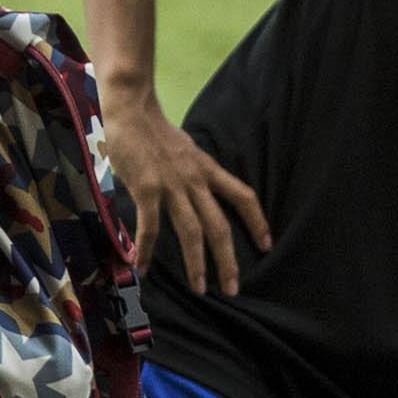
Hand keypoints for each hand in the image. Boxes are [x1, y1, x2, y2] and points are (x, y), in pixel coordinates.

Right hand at [99, 83, 269, 293]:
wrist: (131, 109)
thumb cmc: (153, 130)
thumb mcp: (185, 150)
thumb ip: (192, 171)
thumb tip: (194, 190)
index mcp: (207, 169)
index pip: (243, 196)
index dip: (257, 222)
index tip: (266, 245)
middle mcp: (195, 180)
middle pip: (220, 225)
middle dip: (228, 260)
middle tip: (232, 288)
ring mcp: (171, 186)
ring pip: (192, 232)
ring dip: (197, 264)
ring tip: (200, 288)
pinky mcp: (146, 189)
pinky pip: (150, 227)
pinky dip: (147, 250)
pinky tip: (143, 268)